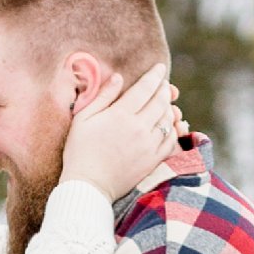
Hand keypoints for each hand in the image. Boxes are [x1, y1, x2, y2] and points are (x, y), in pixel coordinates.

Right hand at [60, 59, 185, 202]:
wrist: (88, 186)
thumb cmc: (79, 151)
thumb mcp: (83, 119)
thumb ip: (103, 96)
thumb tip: (118, 77)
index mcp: (120, 114)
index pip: (145, 88)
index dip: (155, 75)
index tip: (160, 67)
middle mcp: (139, 127)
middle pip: (160, 101)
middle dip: (164, 88)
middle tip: (164, 83)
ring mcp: (148, 145)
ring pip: (168, 119)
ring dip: (169, 107)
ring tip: (166, 102)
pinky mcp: (153, 160)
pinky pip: (171, 139)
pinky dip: (173, 129)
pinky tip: (169, 125)